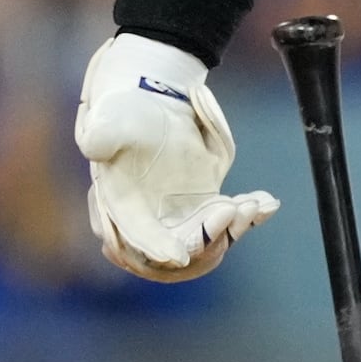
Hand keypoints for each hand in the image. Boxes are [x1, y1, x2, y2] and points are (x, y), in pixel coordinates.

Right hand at [73, 33, 279, 281]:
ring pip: (210, 242)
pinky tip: (267, 202)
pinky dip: (249, 216)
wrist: (149, 106)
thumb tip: (92, 145)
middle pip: (181, 249)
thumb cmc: (125, 113)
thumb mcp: (111, 119)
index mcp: (121, 208)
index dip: (157, 248)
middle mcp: (150, 223)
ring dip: (234, 228)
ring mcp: (179, 220)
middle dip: (209, 237)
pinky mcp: (203, 211)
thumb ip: (101, 134)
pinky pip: (229, 224)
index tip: (180, 256)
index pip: (137, 238)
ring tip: (254, 204)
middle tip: (234, 211)